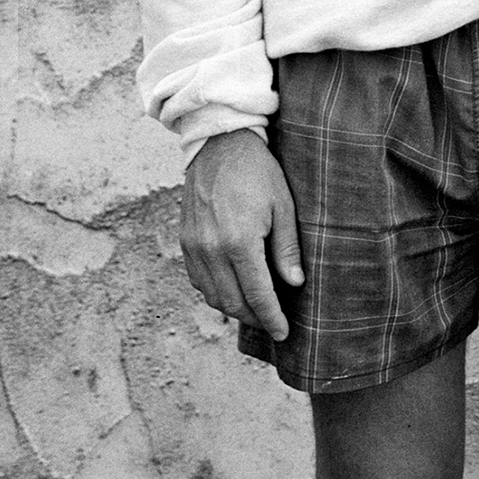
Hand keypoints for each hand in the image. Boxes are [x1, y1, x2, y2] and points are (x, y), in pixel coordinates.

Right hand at [181, 129, 303, 340]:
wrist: (218, 144)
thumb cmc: (257, 172)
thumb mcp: (283, 206)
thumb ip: (287, 248)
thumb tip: (294, 284)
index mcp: (239, 242)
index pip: (257, 295)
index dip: (272, 319)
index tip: (283, 333)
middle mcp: (211, 249)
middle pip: (232, 303)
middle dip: (255, 318)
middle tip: (273, 322)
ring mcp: (194, 246)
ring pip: (212, 296)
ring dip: (234, 308)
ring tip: (256, 308)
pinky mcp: (185, 241)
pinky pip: (198, 280)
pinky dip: (216, 292)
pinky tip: (233, 287)